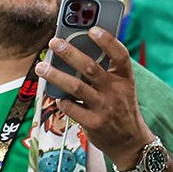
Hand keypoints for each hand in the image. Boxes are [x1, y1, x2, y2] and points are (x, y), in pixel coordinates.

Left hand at [41, 27, 152, 163]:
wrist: (130, 142)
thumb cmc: (121, 108)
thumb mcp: (123, 88)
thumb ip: (107, 72)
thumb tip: (79, 51)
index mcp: (125, 78)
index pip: (120, 55)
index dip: (107, 40)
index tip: (92, 29)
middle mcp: (115, 91)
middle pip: (91, 67)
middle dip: (70, 53)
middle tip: (54, 42)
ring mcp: (104, 107)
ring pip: (76, 87)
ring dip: (56, 75)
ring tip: (42, 67)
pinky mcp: (94, 123)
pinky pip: (72, 108)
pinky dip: (62, 101)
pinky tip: (56, 96)